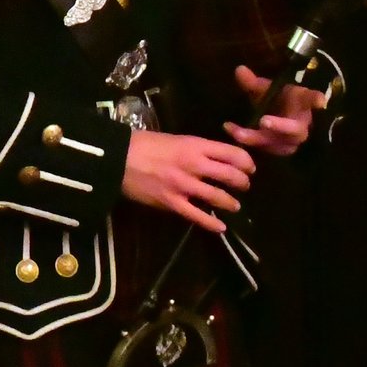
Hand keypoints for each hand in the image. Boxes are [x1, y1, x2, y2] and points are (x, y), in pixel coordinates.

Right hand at [121, 130, 255, 232]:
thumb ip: (194, 149)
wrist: (117, 158)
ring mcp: (184, 186)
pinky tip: (221, 228)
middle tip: (244, 185)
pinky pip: (197, 216)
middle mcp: (194, 165)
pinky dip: (212, 223)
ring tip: (234, 206)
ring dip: (230, 202)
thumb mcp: (175, 139)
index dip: (246, 162)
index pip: (232, 153)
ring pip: (218, 197)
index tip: (249, 167)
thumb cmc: (143, 143)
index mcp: (195, 145)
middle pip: (230, 175)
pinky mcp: (172, 203)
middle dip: (242, 182)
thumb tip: (211, 157)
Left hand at [223, 64, 325, 156]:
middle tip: (264, 121)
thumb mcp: (264, 89)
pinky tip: (234, 132)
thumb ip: (253, 82)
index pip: (312, 99)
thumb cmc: (276, 100)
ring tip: (238, 132)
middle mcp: (302, 122)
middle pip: (296, 129)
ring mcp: (293, 139)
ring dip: (259, 139)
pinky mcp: (282, 150)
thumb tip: (239, 69)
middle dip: (280, 127)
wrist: (278, 116)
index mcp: (302, 101)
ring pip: (281, 144)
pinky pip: (269, 150)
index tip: (319, 102)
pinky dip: (251, 142)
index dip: (316, 101)